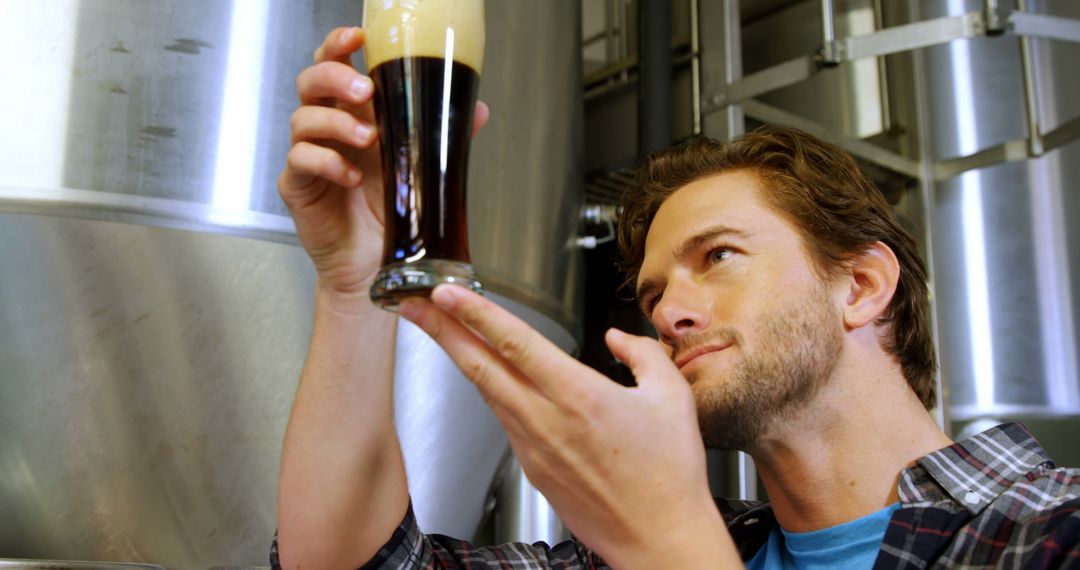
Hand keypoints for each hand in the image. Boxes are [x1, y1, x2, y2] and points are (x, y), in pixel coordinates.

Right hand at [279, 27, 489, 305]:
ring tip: (369, 141)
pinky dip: (327, 162)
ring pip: (303, 118)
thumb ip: (442, 136)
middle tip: (365, 94)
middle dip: (335, 78)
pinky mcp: (297, 185)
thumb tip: (478, 110)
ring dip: (337, 123)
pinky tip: (352, 176)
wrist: (375, 263)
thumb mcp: (420, 167)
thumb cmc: (391, 212)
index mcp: (353, 114)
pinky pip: (301, 160)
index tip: (357, 38)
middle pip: (311, 81)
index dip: (338, 46)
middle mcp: (327, 128)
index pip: (334, 65)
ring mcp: (309, 154)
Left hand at [399, 285, 736, 568]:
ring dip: (461, 358)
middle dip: (441, 331)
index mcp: (578, 396)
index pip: (514, 343)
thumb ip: (641, 354)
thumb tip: (618, 338)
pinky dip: (490, 390)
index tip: (447, 293)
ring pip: (487, 392)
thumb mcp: (672, 397)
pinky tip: (488, 377)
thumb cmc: (668, 476)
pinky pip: (505, 418)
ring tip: (442, 331)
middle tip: (413, 304)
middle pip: (479, 366)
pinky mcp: (533, 467)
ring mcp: (533, 447)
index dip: (476, 314)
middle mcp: (546, 421)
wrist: (658, 538)